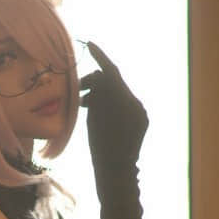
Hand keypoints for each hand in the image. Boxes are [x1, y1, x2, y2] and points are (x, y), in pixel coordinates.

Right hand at [79, 40, 148, 166]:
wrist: (116, 174)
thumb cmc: (101, 149)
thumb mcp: (94, 117)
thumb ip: (97, 94)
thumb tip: (98, 79)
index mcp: (124, 102)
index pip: (111, 72)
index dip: (100, 56)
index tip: (89, 44)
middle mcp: (136, 104)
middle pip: (114, 83)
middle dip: (96, 83)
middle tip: (78, 90)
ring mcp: (140, 113)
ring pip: (119, 94)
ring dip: (102, 94)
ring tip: (83, 104)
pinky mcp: (141, 120)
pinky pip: (124, 105)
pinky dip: (109, 105)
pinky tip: (96, 112)